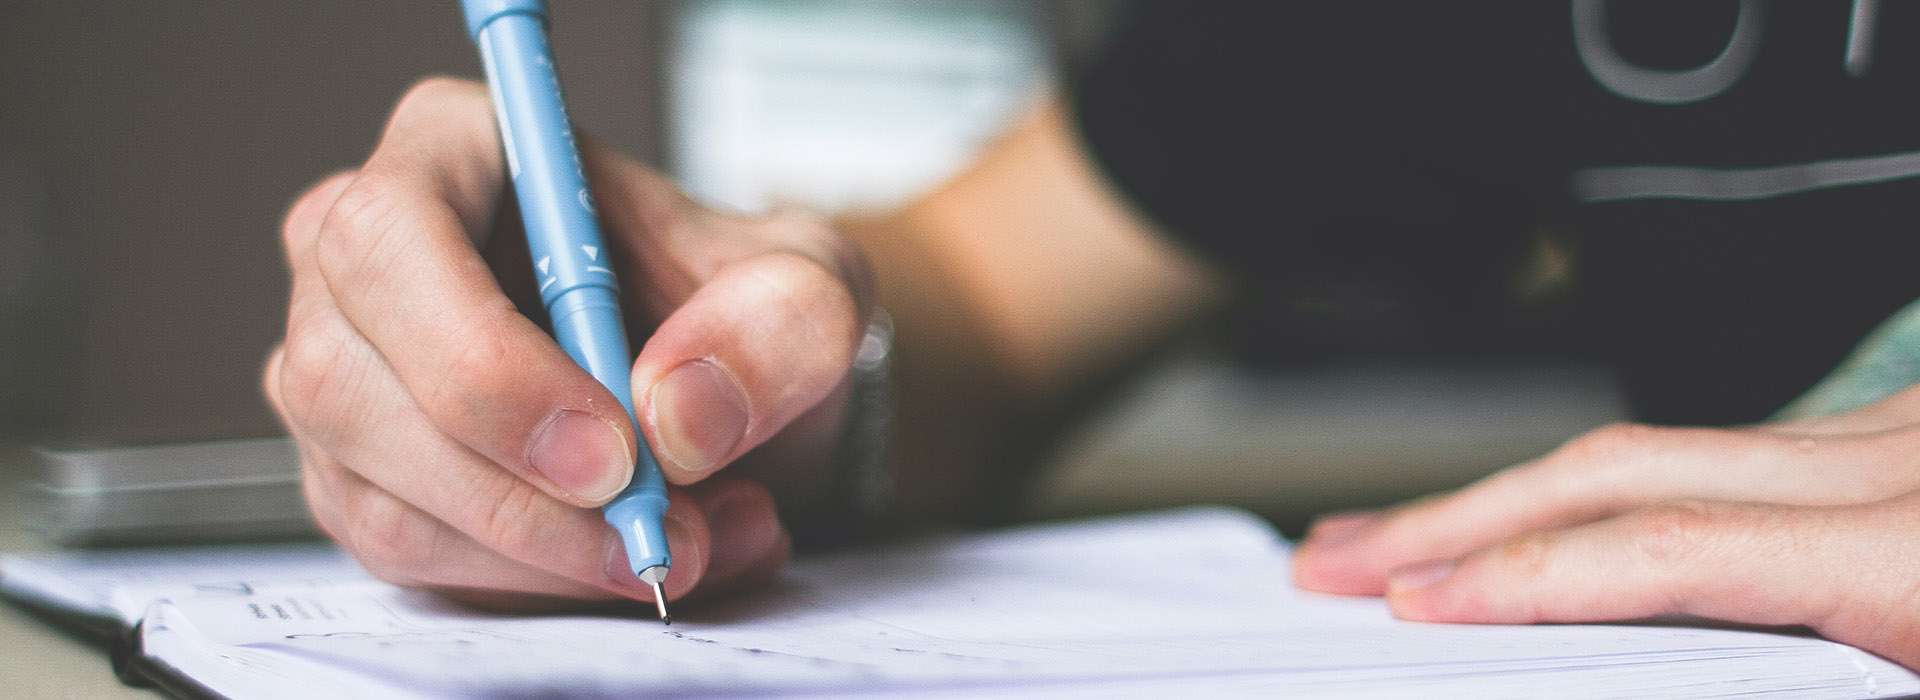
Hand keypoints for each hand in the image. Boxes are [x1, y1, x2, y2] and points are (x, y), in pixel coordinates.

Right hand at [262, 78, 871, 608]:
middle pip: (350, 385)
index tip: (612, 453)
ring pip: (383, 498)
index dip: (483, 361)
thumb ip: (778, 324)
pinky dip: (538, 584)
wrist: (733, 388)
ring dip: (548, 556)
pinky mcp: (360, 481)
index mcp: (451, 150)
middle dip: (520, 495)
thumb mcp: (812, 287)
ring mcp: (343, 375)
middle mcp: (360, 257)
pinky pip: (414, 560)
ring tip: (695, 542)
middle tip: (662, 535)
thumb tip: (677, 415)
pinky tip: (638, 556)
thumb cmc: (742, 306)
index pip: (390, 240)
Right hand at [1294, 384, 1919, 668]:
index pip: (1667, 550)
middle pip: (1619, 467)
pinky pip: (1717, 450)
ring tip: (1406, 540)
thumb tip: (1622, 664)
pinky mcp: (1892, 437)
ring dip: (1512, 496)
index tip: (1408, 605)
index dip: (1521, 575)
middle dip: (1457, 514)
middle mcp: (1892, 469)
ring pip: (1651, 446)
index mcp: (1913, 557)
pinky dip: (1606, 489)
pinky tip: (1544, 520)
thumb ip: (1807, 684)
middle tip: (1336, 556)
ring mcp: (1891, 437)